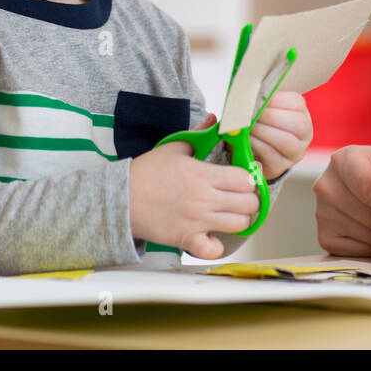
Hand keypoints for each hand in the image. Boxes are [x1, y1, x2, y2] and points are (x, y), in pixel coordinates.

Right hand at [128, 114, 259, 258]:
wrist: (121, 197)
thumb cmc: (146, 172)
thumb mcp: (173, 147)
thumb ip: (198, 134)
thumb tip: (214, 120)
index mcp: (204, 174)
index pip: (246, 179)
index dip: (249, 178)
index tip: (243, 178)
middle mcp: (205, 199)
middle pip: (249, 203)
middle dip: (249, 199)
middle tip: (239, 196)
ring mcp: (197, 221)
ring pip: (239, 224)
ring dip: (238, 219)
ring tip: (229, 213)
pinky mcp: (187, 239)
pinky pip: (212, 250)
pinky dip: (216, 245)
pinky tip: (212, 235)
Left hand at [248, 90, 313, 181]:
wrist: (252, 150)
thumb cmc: (259, 124)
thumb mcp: (264, 108)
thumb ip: (261, 100)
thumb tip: (250, 92)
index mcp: (301, 113)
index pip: (296, 103)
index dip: (275, 100)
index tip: (256, 99)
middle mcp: (305, 133)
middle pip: (297, 123)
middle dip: (270, 117)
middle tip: (251, 114)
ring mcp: (296, 152)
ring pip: (286, 141)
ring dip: (263, 132)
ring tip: (248, 127)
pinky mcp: (281, 167)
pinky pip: (272, 156)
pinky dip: (257, 145)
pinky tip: (247, 139)